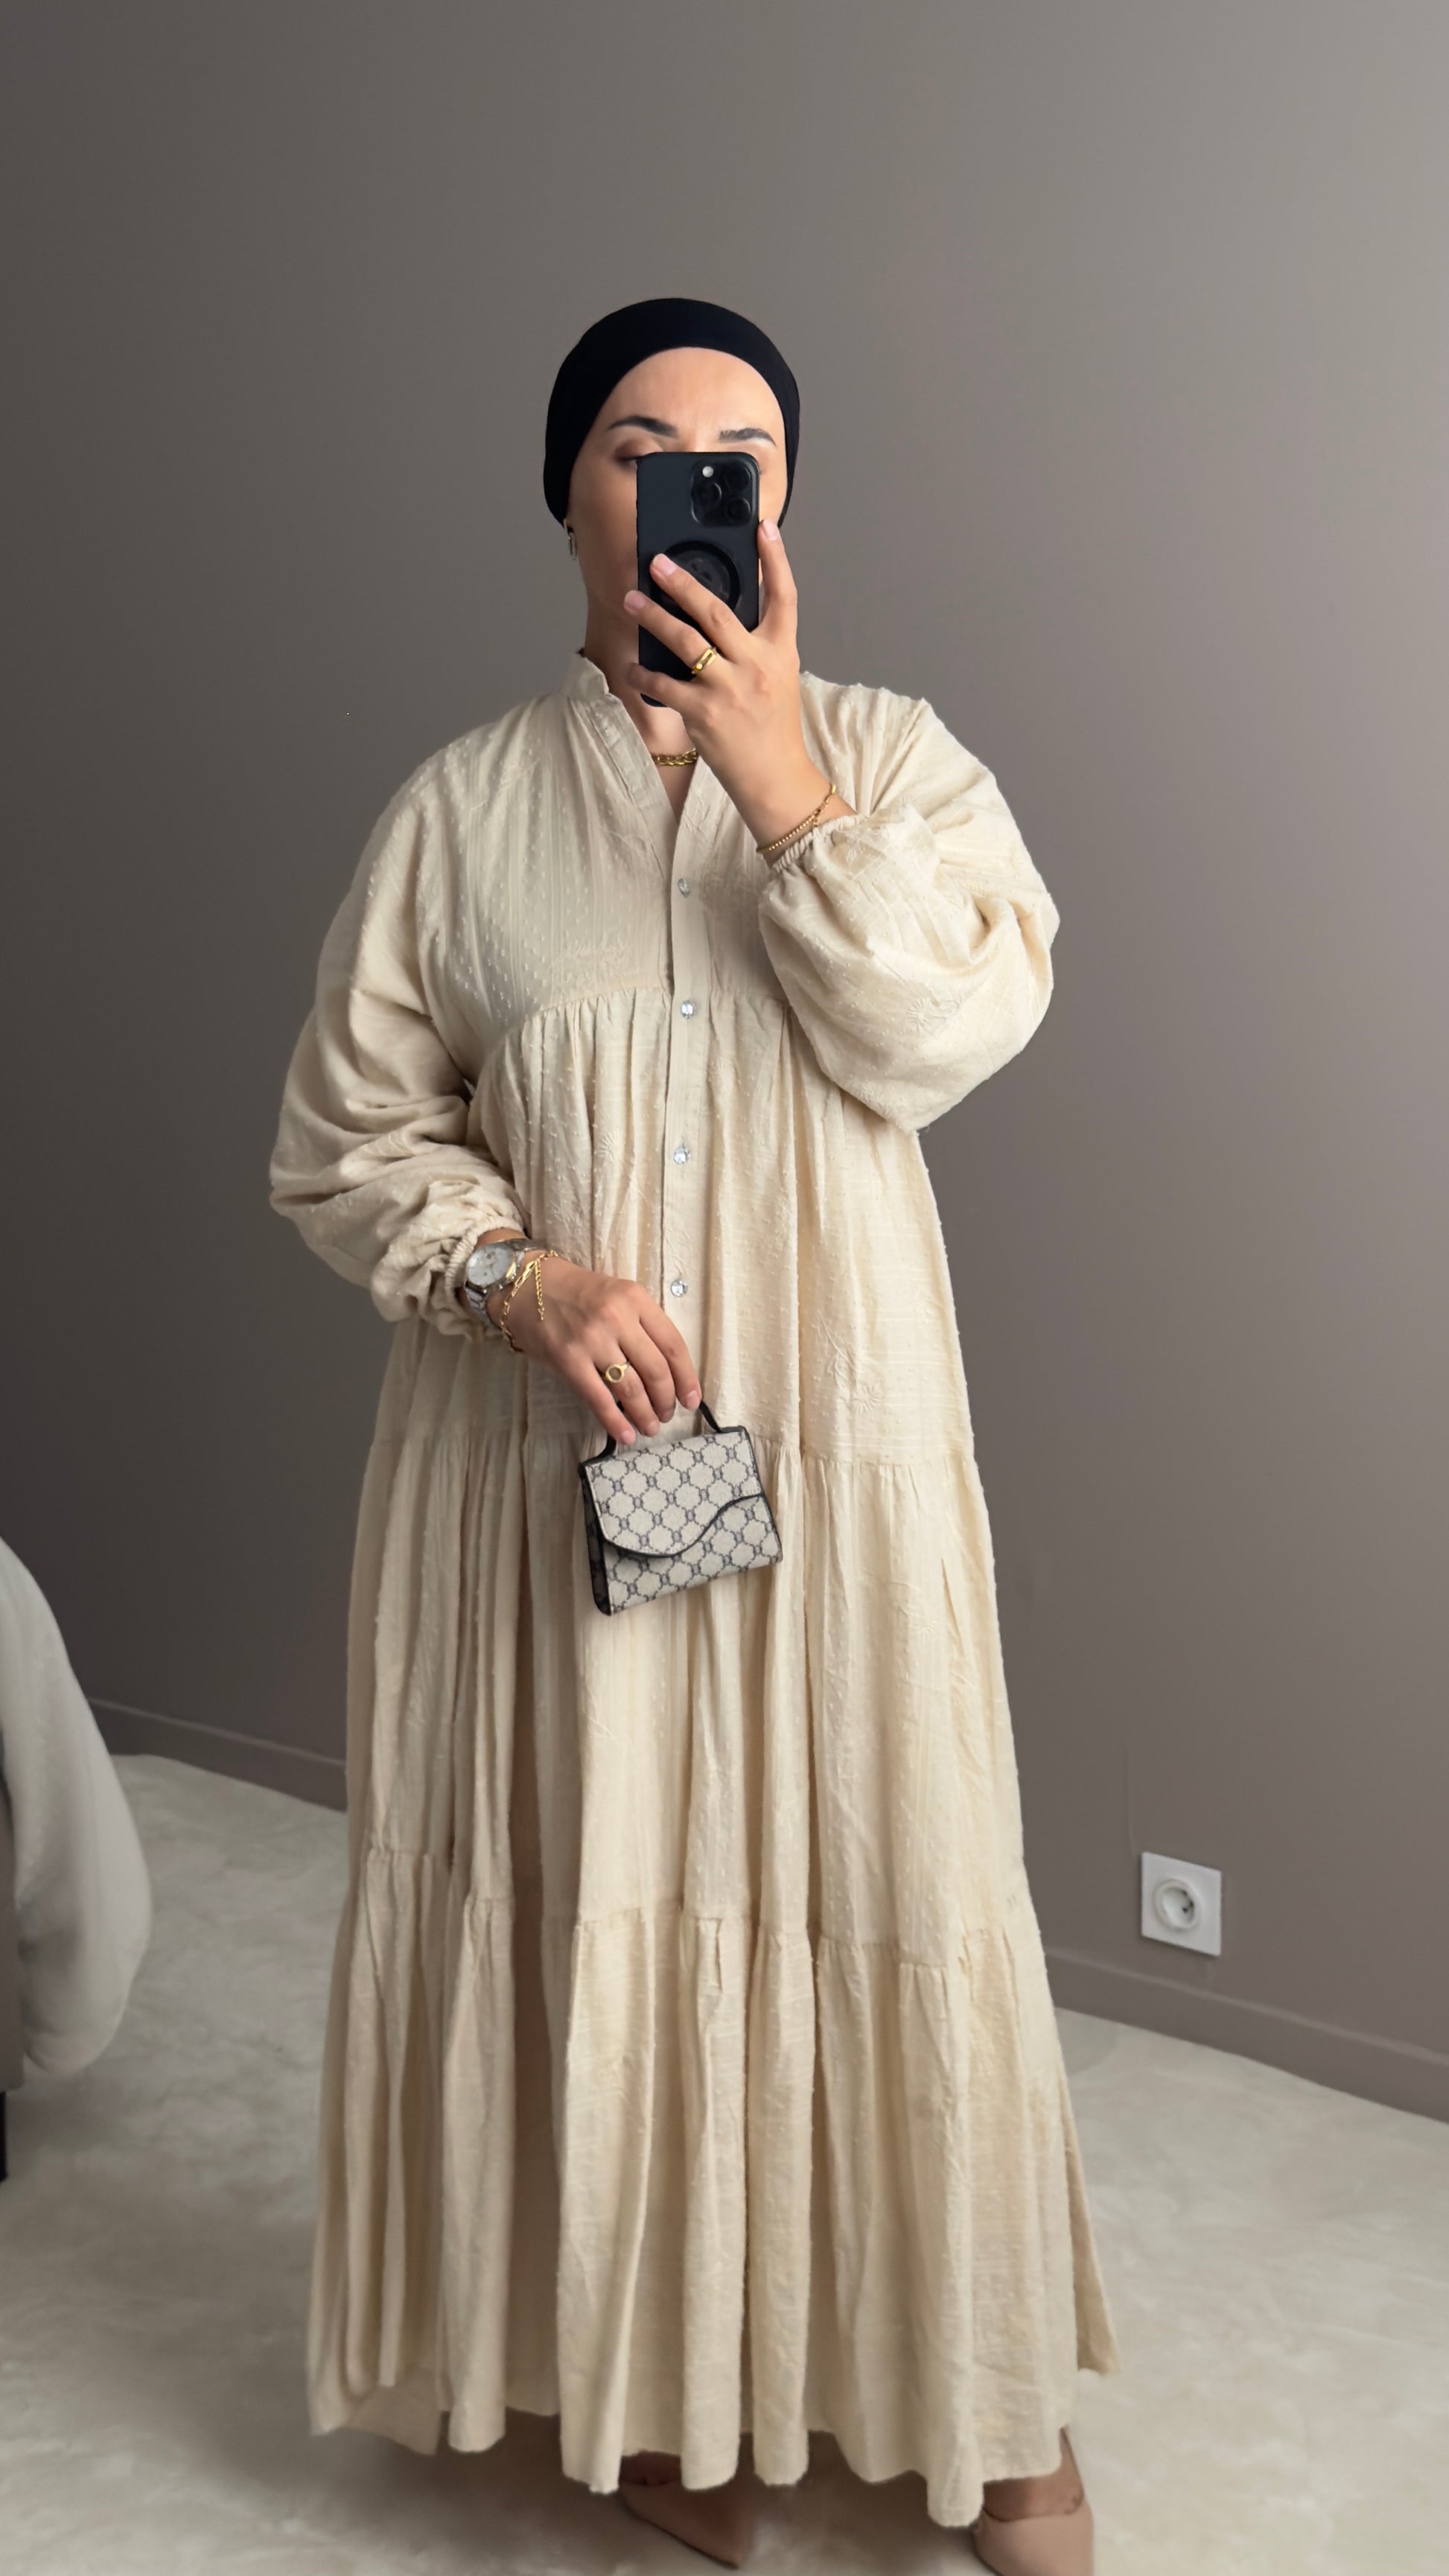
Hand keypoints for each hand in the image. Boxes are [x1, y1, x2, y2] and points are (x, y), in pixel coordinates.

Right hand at [488, 1253, 700, 1444]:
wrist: (527, 1286)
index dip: (687, 1378)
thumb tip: (666, 1373)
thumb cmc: (576, 1293)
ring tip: (651, 1427)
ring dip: (645, 1414)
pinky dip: (616, 1421)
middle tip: (667, 1415)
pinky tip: (626, 1435)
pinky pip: (599, 1398)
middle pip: (656, 1370)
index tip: (692, 1400)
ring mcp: (592, 1339)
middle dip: (666, 1400)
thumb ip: (642, 1325)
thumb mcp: (618, 1296)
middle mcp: (617, 1318)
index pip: (673, 1345)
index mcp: (636, 1299)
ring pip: (631, 1388)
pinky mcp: (568, 1360)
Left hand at [623, 522, 853, 848]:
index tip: (764, 528)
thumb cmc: (773, 729)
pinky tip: (631, 666)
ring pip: (685, 641)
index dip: (776, 559)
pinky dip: (644, 674)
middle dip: (683, 584)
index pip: (784, 597)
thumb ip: (754, 648)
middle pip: (718, 611)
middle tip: (657, 562)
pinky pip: (665, 684)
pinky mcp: (705, 714)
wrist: (776, 780)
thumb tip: (715, 619)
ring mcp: (730, 689)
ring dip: (654, 617)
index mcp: (780, 652)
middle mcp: (757, 665)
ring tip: (632, 601)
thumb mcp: (778, 680)